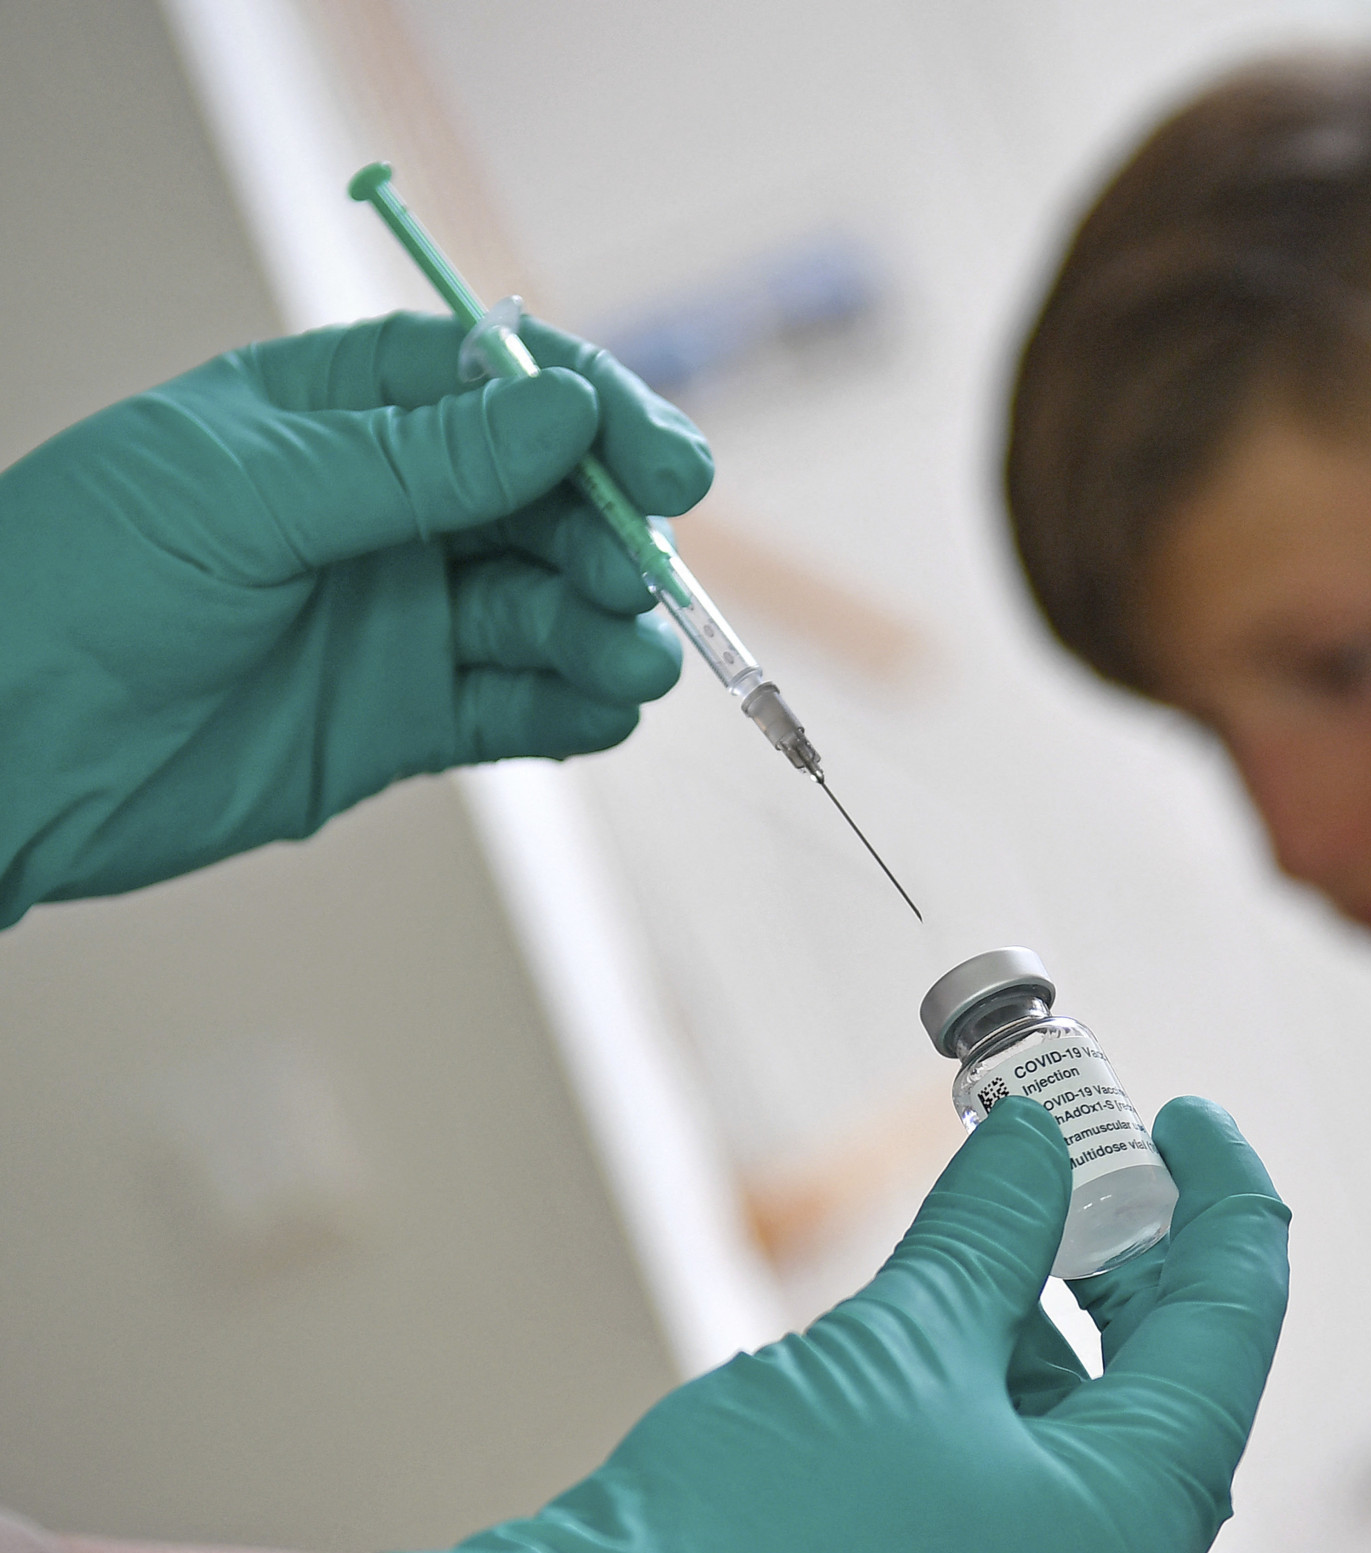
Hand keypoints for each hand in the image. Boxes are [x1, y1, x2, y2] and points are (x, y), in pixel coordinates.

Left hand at [0, 310, 711, 923]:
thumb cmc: (76, 580)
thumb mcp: (249, 495)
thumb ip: (419, 464)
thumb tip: (571, 414)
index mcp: (337, 415)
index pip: (502, 386)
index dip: (597, 416)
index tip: (666, 466)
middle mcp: (384, 508)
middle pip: (549, 500)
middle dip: (612, 535)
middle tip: (641, 582)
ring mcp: (398, 615)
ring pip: (548, 608)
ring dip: (607, 629)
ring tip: (634, 665)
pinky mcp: (400, 720)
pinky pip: (518, 706)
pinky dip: (575, 708)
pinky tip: (604, 711)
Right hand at [392, 1095, 1289, 1552]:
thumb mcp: (891, 1352)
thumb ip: (988, 1237)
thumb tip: (1038, 1148)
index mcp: (1128, 1535)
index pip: (1231, 1332)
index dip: (1222, 1204)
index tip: (1192, 1124)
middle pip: (1166, 1395)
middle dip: (1134, 1265)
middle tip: (1097, 1161)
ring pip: (1081, 1451)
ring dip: (1052, 1330)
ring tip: (999, 1228)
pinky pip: (1013, 1505)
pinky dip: (994, 1405)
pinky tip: (940, 1332)